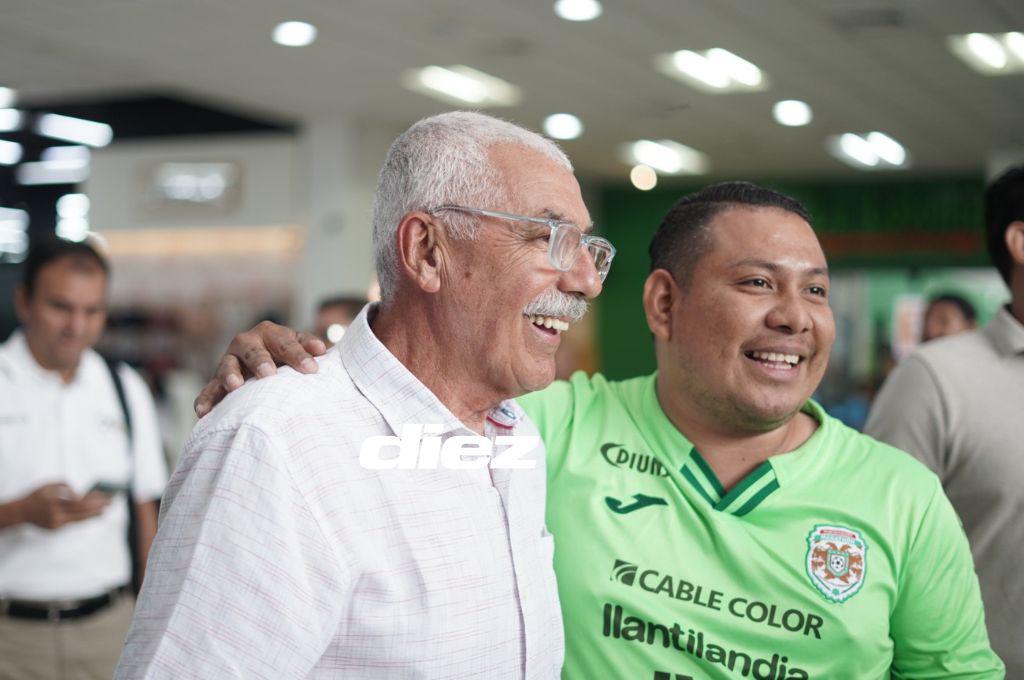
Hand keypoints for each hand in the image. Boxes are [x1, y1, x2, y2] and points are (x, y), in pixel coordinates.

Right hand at [19, 483, 109, 528]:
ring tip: (104, 511)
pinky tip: (92, 515)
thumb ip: (65, 485)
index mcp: (54, 503)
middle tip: (110, 503)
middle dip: (96, 508)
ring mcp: (56, 525)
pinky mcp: (56, 529)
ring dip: (92, 515)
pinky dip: (82, 518)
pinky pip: (72, 523)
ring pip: (78, 520)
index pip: (79, 503)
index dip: (93, 501)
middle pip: (81, 513)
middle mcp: (56, 516)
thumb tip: (78, 493)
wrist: (20, 512)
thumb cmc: (36, 496)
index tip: (104, 497)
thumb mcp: (49, 485)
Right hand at [194, 321, 326, 417]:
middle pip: (253, 351)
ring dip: (230, 375)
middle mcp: (247, 343)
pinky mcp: (217, 381)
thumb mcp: (300, 348)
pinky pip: (209, 390)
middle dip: (260, 361)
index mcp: (271, 333)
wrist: (265, 364)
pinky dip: (205, 400)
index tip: (312, 369)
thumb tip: (322, 350)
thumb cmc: (288, 357)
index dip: (298, 355)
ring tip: (235, 387)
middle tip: (269, 374)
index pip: (286, 343)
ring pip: (227, 366)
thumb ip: (309, 347)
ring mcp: (230, 362)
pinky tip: (203, 412)